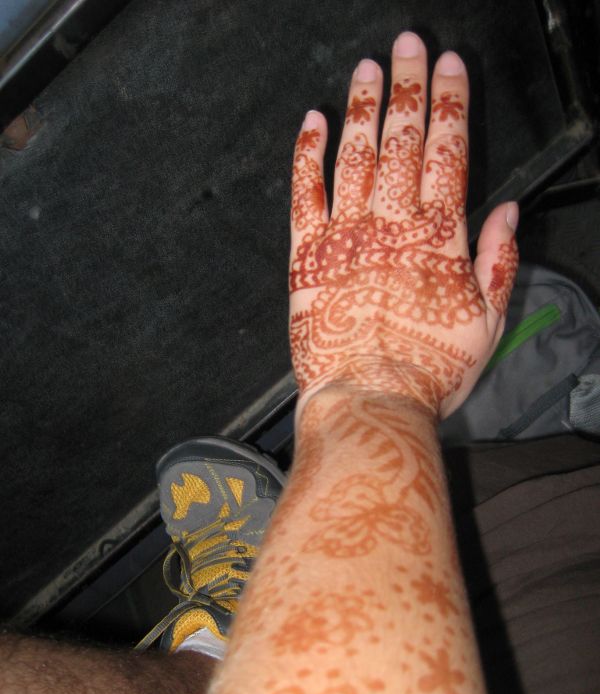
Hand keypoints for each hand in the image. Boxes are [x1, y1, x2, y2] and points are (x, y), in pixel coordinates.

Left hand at [289, 32, 518, 419]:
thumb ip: (498, 261)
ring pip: (355, 155)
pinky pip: (304, 193)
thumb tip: (506, 212)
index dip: (449, 105)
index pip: (447, 152)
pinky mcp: (306, 256)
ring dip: (362, 107)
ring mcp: (344, 236)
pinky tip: (312, 123)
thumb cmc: (429, 370)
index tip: (449, 69)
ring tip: (368, 68)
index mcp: (438, 237)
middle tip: (408, 46)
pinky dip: (307, 155)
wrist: (370, 401)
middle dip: (408, 88)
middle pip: (401, 140)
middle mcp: (391, 225)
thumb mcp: (488, 322)